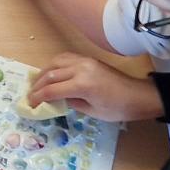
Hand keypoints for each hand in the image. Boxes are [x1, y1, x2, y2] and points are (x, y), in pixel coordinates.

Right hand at [29, 53, 163, 122]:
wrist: (138, 96)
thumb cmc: (118, 109)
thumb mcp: (92, 112)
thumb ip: (71, 103)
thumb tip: (56, 99)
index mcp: (82, 85)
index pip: (52, 90)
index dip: (38, 98)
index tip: (30, 104)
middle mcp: (81, 68)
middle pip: (50, 74)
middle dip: (37, 85)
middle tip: (30, 95)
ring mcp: (84, 61)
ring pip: (55, 62)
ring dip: (43, 72)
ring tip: (38, 84)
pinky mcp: (88, 59)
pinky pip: (65, 58)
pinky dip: (54, 64)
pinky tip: (52, 73)